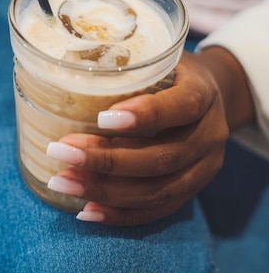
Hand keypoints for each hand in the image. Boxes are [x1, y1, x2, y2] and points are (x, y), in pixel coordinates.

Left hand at [46, 47, 254, 226]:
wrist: (212, 94)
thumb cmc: (171, 71)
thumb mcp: (159, 58)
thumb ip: (128, 69)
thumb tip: (66, 74)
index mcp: (204, 94)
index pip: (180, 107)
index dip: (144, 115)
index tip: (101, 118)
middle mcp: (210, 134)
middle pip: (163, 157)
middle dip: (107, 160)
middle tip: (61, 152)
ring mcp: (205, 168)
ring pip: (158, 190)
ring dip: (105, 190)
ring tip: (63, 181)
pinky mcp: (193, 192)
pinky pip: (158, 211)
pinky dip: (120, 214)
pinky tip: (86, 210)